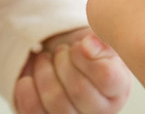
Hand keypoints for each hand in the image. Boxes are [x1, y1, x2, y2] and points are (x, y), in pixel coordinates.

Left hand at [14, 28, 130, 113]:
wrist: (56, 57)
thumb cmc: (78, 49)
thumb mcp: (94, 38)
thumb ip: (99, 40)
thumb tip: (89, 45)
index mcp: (117, 88)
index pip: (107, 77)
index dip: (86, 56)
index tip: (79, 44)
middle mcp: (100, 111)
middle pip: (79, 91)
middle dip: (62, 62)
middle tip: (60, 51)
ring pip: (56, 102)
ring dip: (44, 72)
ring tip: (45, 60)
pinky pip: (34, 111)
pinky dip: (27, 89)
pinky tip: (29, 77)